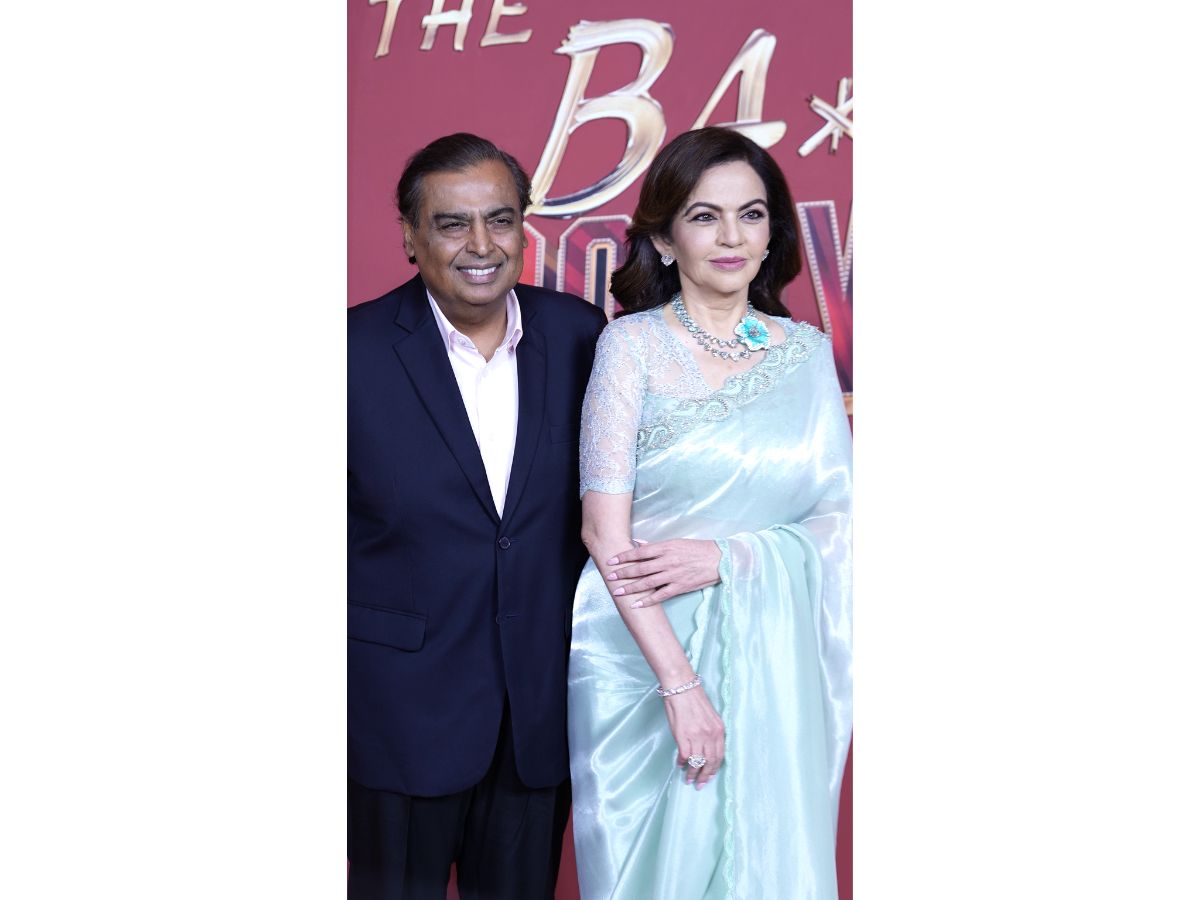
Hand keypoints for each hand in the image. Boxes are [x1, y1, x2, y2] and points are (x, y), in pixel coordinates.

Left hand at [606, 539, 720, 607]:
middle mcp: (667, 561)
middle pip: (640, 568)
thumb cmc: (697, 549)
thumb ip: (656, 545)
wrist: (719, 559)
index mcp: (666, 547)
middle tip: (609, 577)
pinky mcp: (680, 587)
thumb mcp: (676, 542)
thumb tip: (638, 543)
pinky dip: (647, 600)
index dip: (624, 556)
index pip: (640, 552)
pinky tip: (636, 604)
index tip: (611, 561)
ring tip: (618, 592)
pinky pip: (660, 595)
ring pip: (647, 582)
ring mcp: (673, 575)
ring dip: (631, 588)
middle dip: (623, 573)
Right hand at [661, 684, 724, 788]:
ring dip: (692, 773)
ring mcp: (697, 736)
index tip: (710, 777)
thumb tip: (706, 749)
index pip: (720, 756)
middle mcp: (710, 734)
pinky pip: (685, 755)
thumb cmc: (693, 699)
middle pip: (710, 762)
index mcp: (719, 729)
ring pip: (697, 762)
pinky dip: (682, 762)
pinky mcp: (683, 735)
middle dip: (705, 776)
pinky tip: (680, 764)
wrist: (681, 686)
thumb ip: (711, 732)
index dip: (714, 769)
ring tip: (688, 779)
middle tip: (700, 785)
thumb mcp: (710, 716)